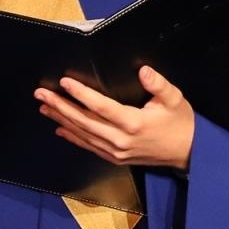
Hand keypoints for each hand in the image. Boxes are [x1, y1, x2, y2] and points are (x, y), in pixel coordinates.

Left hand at [36, 66, 194, 169]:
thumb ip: (158, 84)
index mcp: (134, 123)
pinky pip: (89, 146)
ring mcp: (115, 151)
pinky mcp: (115, 158)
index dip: (81, 94)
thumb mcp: (175, 99)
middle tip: (41, 94)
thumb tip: (142, 70)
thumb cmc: (181, 122)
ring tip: (44, 107)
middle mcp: (120, 139)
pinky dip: (72, 137)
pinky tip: (60, 129)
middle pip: (84, 121)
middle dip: (60, 106)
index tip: (64, 82)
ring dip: (61, 120)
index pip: (101, 106)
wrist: (188, 152)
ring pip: (82, 134)